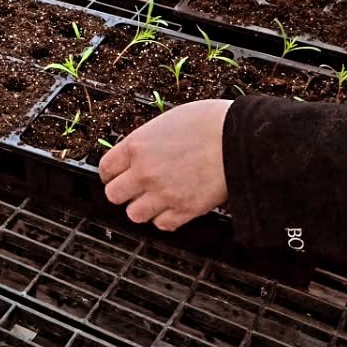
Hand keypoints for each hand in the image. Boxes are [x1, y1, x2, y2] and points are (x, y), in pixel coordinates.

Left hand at [99, 100, 230, 230]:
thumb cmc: (208, 123)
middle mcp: (144, 172)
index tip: (115, 175)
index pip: (105, 168)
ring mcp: (163, 193)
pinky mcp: (185, 209)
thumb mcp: (165, 122)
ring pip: (134, 214)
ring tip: (154, 199)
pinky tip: (172, 207)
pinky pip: (163, 224)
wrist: (241, 138)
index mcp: (136, 146)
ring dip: (142, 207)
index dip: (110, 173)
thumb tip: (138, 154)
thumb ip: (146, 142)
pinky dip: (165, 218)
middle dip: (123, 191)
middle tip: (134, 188)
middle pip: (114, 195)